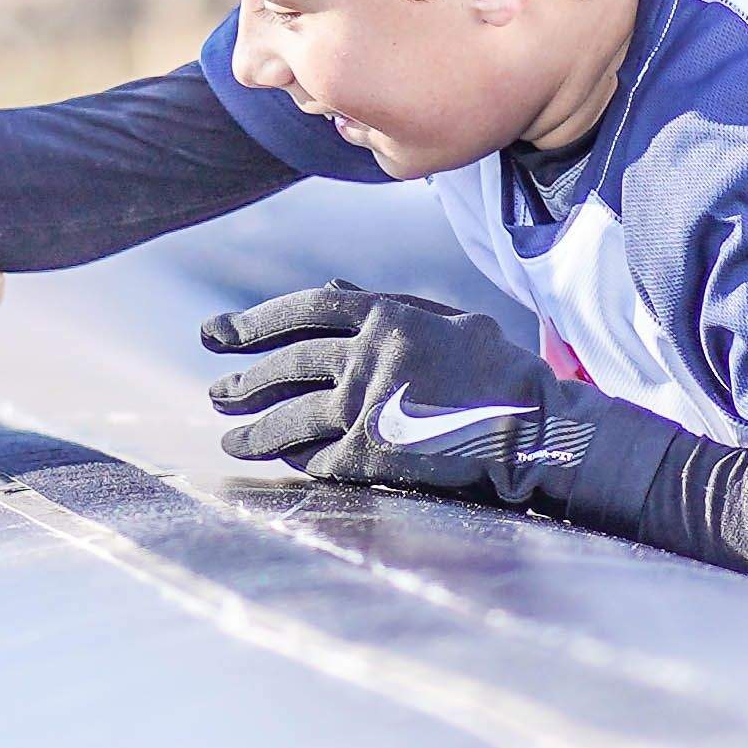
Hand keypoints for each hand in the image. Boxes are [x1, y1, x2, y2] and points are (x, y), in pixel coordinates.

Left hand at [201, 283, 566, 504]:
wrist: (531, 429)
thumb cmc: (496, 370)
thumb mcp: (446, 320)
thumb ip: (388, 303)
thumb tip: (332, 285)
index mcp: (385, 317)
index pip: (302, 311)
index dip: (253, 322)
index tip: (215, 333)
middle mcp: (365, 357)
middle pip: (285, 368)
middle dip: (244, 384)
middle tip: (216, 396)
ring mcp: (364, 407)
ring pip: (288, 419)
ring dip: (253, 432)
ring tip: (230, 441)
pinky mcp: (370, 455)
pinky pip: (317, 457)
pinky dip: (296, 460)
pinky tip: (283, 462)